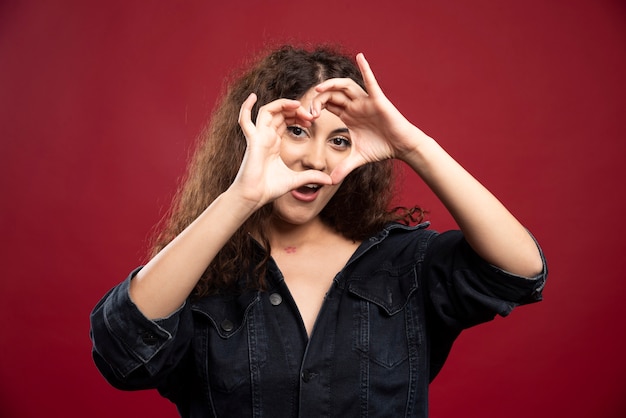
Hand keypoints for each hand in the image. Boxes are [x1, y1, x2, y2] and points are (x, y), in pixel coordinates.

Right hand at [234, 93, 332, 207]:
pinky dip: (246, 107)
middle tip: (310, 114)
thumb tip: (330, 180)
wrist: (255, 197)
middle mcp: (266, 137)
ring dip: (283, 105)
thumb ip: (312, 177)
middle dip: (295, 110)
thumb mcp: (296, 180)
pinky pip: (245, 120)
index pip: (285, 121)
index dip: (298, 116)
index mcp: (274, 143)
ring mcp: (258, 137)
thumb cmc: (270, 189)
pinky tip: (253, 96)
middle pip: (279, 113)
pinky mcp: (252, 141)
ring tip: (297, 105)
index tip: (312, 120)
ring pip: (268, 111)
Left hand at [312, 53, 426, 182]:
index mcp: (348, 115)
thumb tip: (330, 181)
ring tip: (318, 90)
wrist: (401, 146)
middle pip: (332, 94)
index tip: (307, 119)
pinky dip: (366, 69)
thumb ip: (343, 168)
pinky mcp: (378, 99)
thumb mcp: (357, 158)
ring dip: (331, 86)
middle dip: (318, 99)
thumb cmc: (381, 148)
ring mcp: (365, 100)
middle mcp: (354, 104)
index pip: (327, 105)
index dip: (314, 108)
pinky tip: (360, 57)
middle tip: (309, 110)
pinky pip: (371, 81)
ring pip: (345, 86)